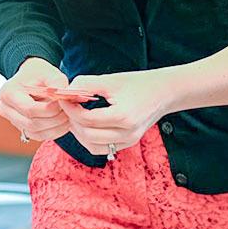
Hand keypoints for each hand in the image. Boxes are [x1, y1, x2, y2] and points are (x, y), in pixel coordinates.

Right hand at [0, 58, 70, 145]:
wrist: (30, 76)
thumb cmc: (39, 73)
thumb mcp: (49, 72)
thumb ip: (58, 83)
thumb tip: (66, 98)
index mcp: (8, 93)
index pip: (30, 109)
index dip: (50, 110)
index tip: (64, 104)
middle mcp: (5, 109)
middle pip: (32, 124)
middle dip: (54, 120)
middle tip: (69, 112)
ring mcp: (12, 120)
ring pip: (35, 133)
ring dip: (55, 128)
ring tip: (67, 117)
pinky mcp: (20, 127)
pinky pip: (37, 135)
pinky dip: (53, 132)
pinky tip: (62, 123)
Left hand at [60, 69, 176, 155]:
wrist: (164, 92)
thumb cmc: (138, 83)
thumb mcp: (111, 80)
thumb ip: (86, 84)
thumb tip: (65, 90)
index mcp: (124, 116)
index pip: (87, 119)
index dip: (70, 109)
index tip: (63, 98)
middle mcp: (128, 133)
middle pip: (88, 135)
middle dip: (72, 121)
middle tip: (67, 106)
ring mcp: (129, 141)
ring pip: (92, 146)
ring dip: (79, 133)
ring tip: (75, 115)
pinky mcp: (128, 143)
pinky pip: (101, 148)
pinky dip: (89, 139)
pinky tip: (86, 124)